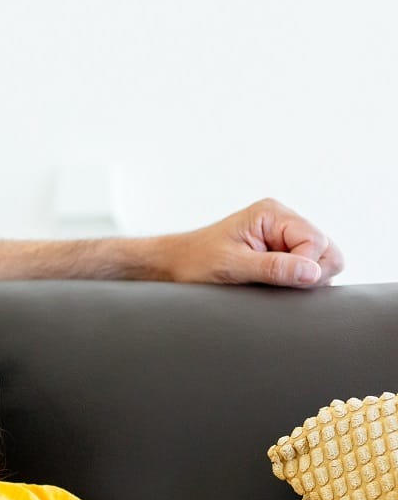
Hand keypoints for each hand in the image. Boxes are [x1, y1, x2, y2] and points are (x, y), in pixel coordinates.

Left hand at [163, 198, 343, 287]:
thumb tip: (312, 274)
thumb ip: (273, 268)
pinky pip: (306, 270)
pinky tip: (271, 285)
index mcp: (272, 214)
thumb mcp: (231, 267)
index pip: (317, 242)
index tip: (281, 283)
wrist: (173, 265)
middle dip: (310, 274)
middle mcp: (283, 220)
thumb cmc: (194, 262)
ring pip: (321, 262)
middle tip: (276, 286)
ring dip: (301, 280)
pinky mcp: (281, 252)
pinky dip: (295, 282)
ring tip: (268, 284)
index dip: (306, 268)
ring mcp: (284, 236)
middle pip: (327, 251)